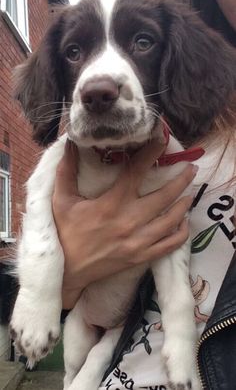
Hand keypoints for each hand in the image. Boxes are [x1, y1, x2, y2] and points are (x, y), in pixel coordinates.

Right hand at [52, 139, 196, 308]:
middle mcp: (130, 220)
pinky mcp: (142, 256)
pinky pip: (170, 244)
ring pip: (172, 220)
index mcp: (112, 203)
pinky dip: (182, 233)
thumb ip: (66, 171)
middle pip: (165, 196)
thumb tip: (70, 143)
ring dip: (185, 204)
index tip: (162, 140)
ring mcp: (139, 241)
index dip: (151, 153)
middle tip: (191, 168)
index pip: (137, 172)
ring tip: (190, 193)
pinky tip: (183, 222)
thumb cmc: (66, 232)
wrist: (68, 269)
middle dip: (182, 179)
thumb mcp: (62, 200)